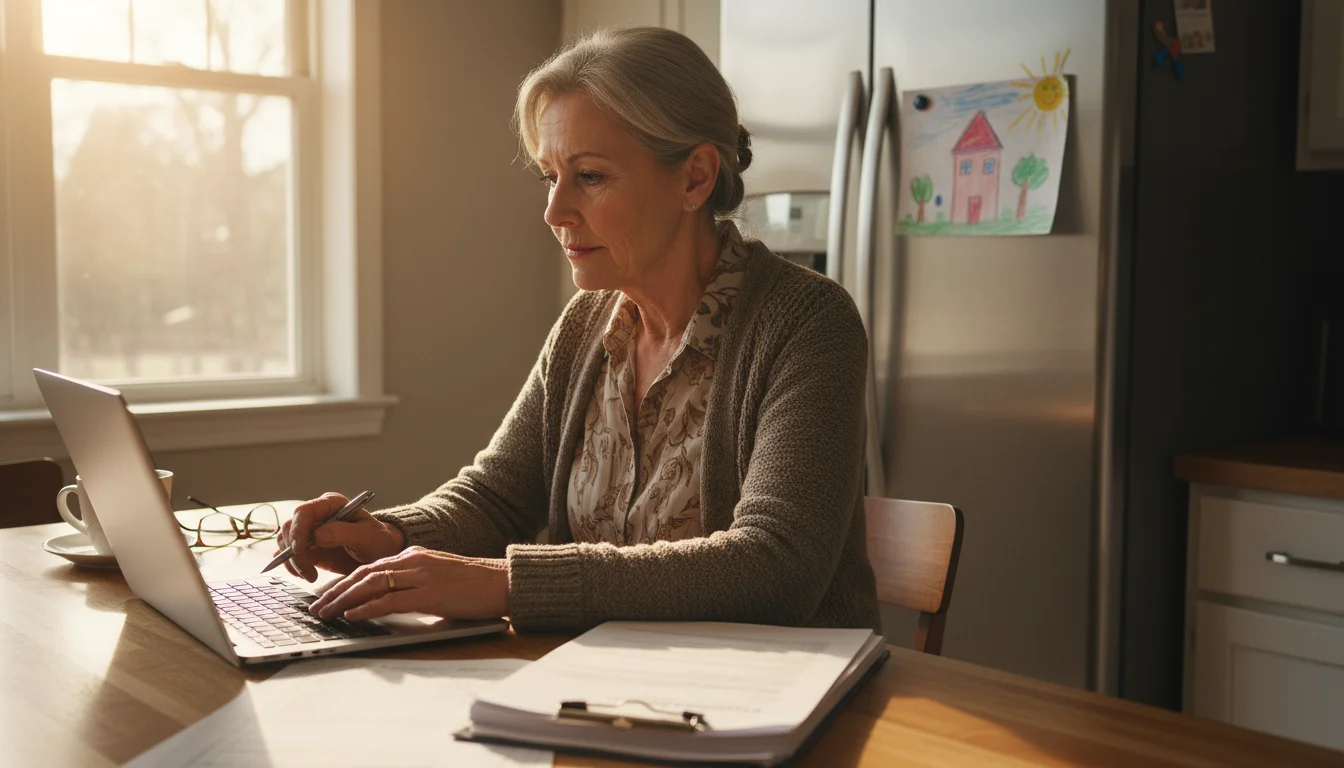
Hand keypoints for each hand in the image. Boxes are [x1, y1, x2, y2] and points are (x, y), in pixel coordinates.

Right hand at [276, 492, 405, 581]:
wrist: (380, 554)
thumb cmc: (378, 541)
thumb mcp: (368, 536)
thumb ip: (344, 533)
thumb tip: (317, 536)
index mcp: (331, 504)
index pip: (304, 512)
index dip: (297, 531)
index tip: (300, 551)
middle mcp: (317, 515)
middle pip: (290, 528)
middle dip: (294, 552)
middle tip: (308, 572)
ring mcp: (310, 531)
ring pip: (285, 541)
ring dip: (292, 561)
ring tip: (309, 576)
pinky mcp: (308, 547)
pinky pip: (289, 554)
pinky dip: (291, 565)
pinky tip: (303, 574)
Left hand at [309, 547, 509, 621]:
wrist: (503, 582)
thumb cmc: (475, 585)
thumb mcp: (439, 578)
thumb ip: (415, 585)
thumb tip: (392, 602)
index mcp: (415, 556)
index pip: (370, 567)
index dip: (345, 583)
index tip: (328, 596)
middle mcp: (413, 561)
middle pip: (364, 574)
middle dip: (336, 592)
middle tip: (316, 607)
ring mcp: (421, 576)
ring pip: (371, 585)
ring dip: (343, 601)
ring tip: (325, 613)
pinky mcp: (429, 593)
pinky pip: (390, 600)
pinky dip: (367, 608)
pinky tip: (352, 615)